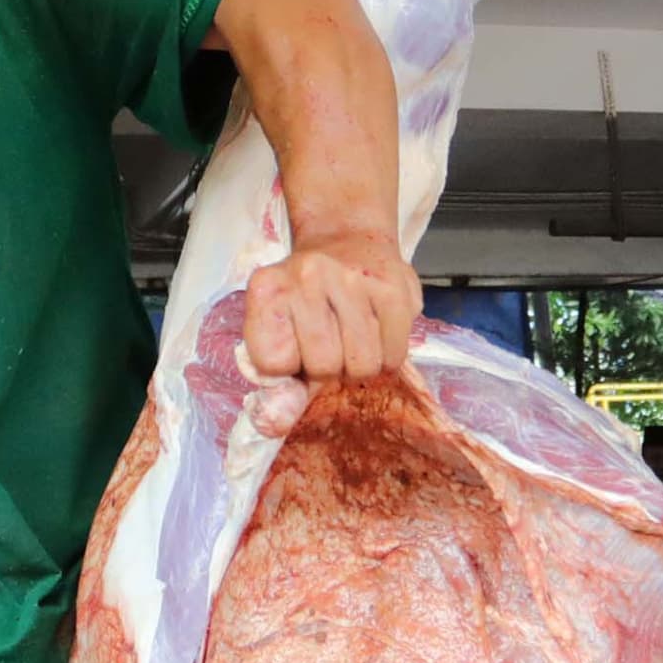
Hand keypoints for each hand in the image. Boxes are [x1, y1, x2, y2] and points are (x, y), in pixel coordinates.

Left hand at [240, 227, 422, 384]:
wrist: (348, 236)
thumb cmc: (310, 295)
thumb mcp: (280, 322)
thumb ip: (276, 377)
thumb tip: (274, 426)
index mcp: (268, 288)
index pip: (272, 363)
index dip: (290, 366)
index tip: (297, 348)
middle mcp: (307, 276)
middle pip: (323, 366)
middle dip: (331, 367)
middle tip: (333, 343)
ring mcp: (352, 279)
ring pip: (362, 366)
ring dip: (362, 364)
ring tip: (356, 339)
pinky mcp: (394, 288)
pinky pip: (394, 355)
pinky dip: (389, 356)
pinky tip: (379, 332)